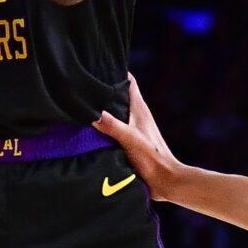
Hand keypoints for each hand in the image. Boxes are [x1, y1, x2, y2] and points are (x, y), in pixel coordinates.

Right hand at [94, 74, 184, 200]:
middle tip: (84, 86)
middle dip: (105, 90)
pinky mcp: (130, 142)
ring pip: (116, 112)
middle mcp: (137, 116)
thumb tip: (92, 113)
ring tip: (82, 105)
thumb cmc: (152, 158)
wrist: (165, 181)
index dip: (116, 72)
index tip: (100, 66)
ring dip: (103, 109)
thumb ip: (111, 125)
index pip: (129, 82)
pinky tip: (89, 130)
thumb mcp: (130, 139)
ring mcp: (133, 129)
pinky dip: (103, 126)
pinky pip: (114, 128)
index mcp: (139, 109)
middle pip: (119, 96)